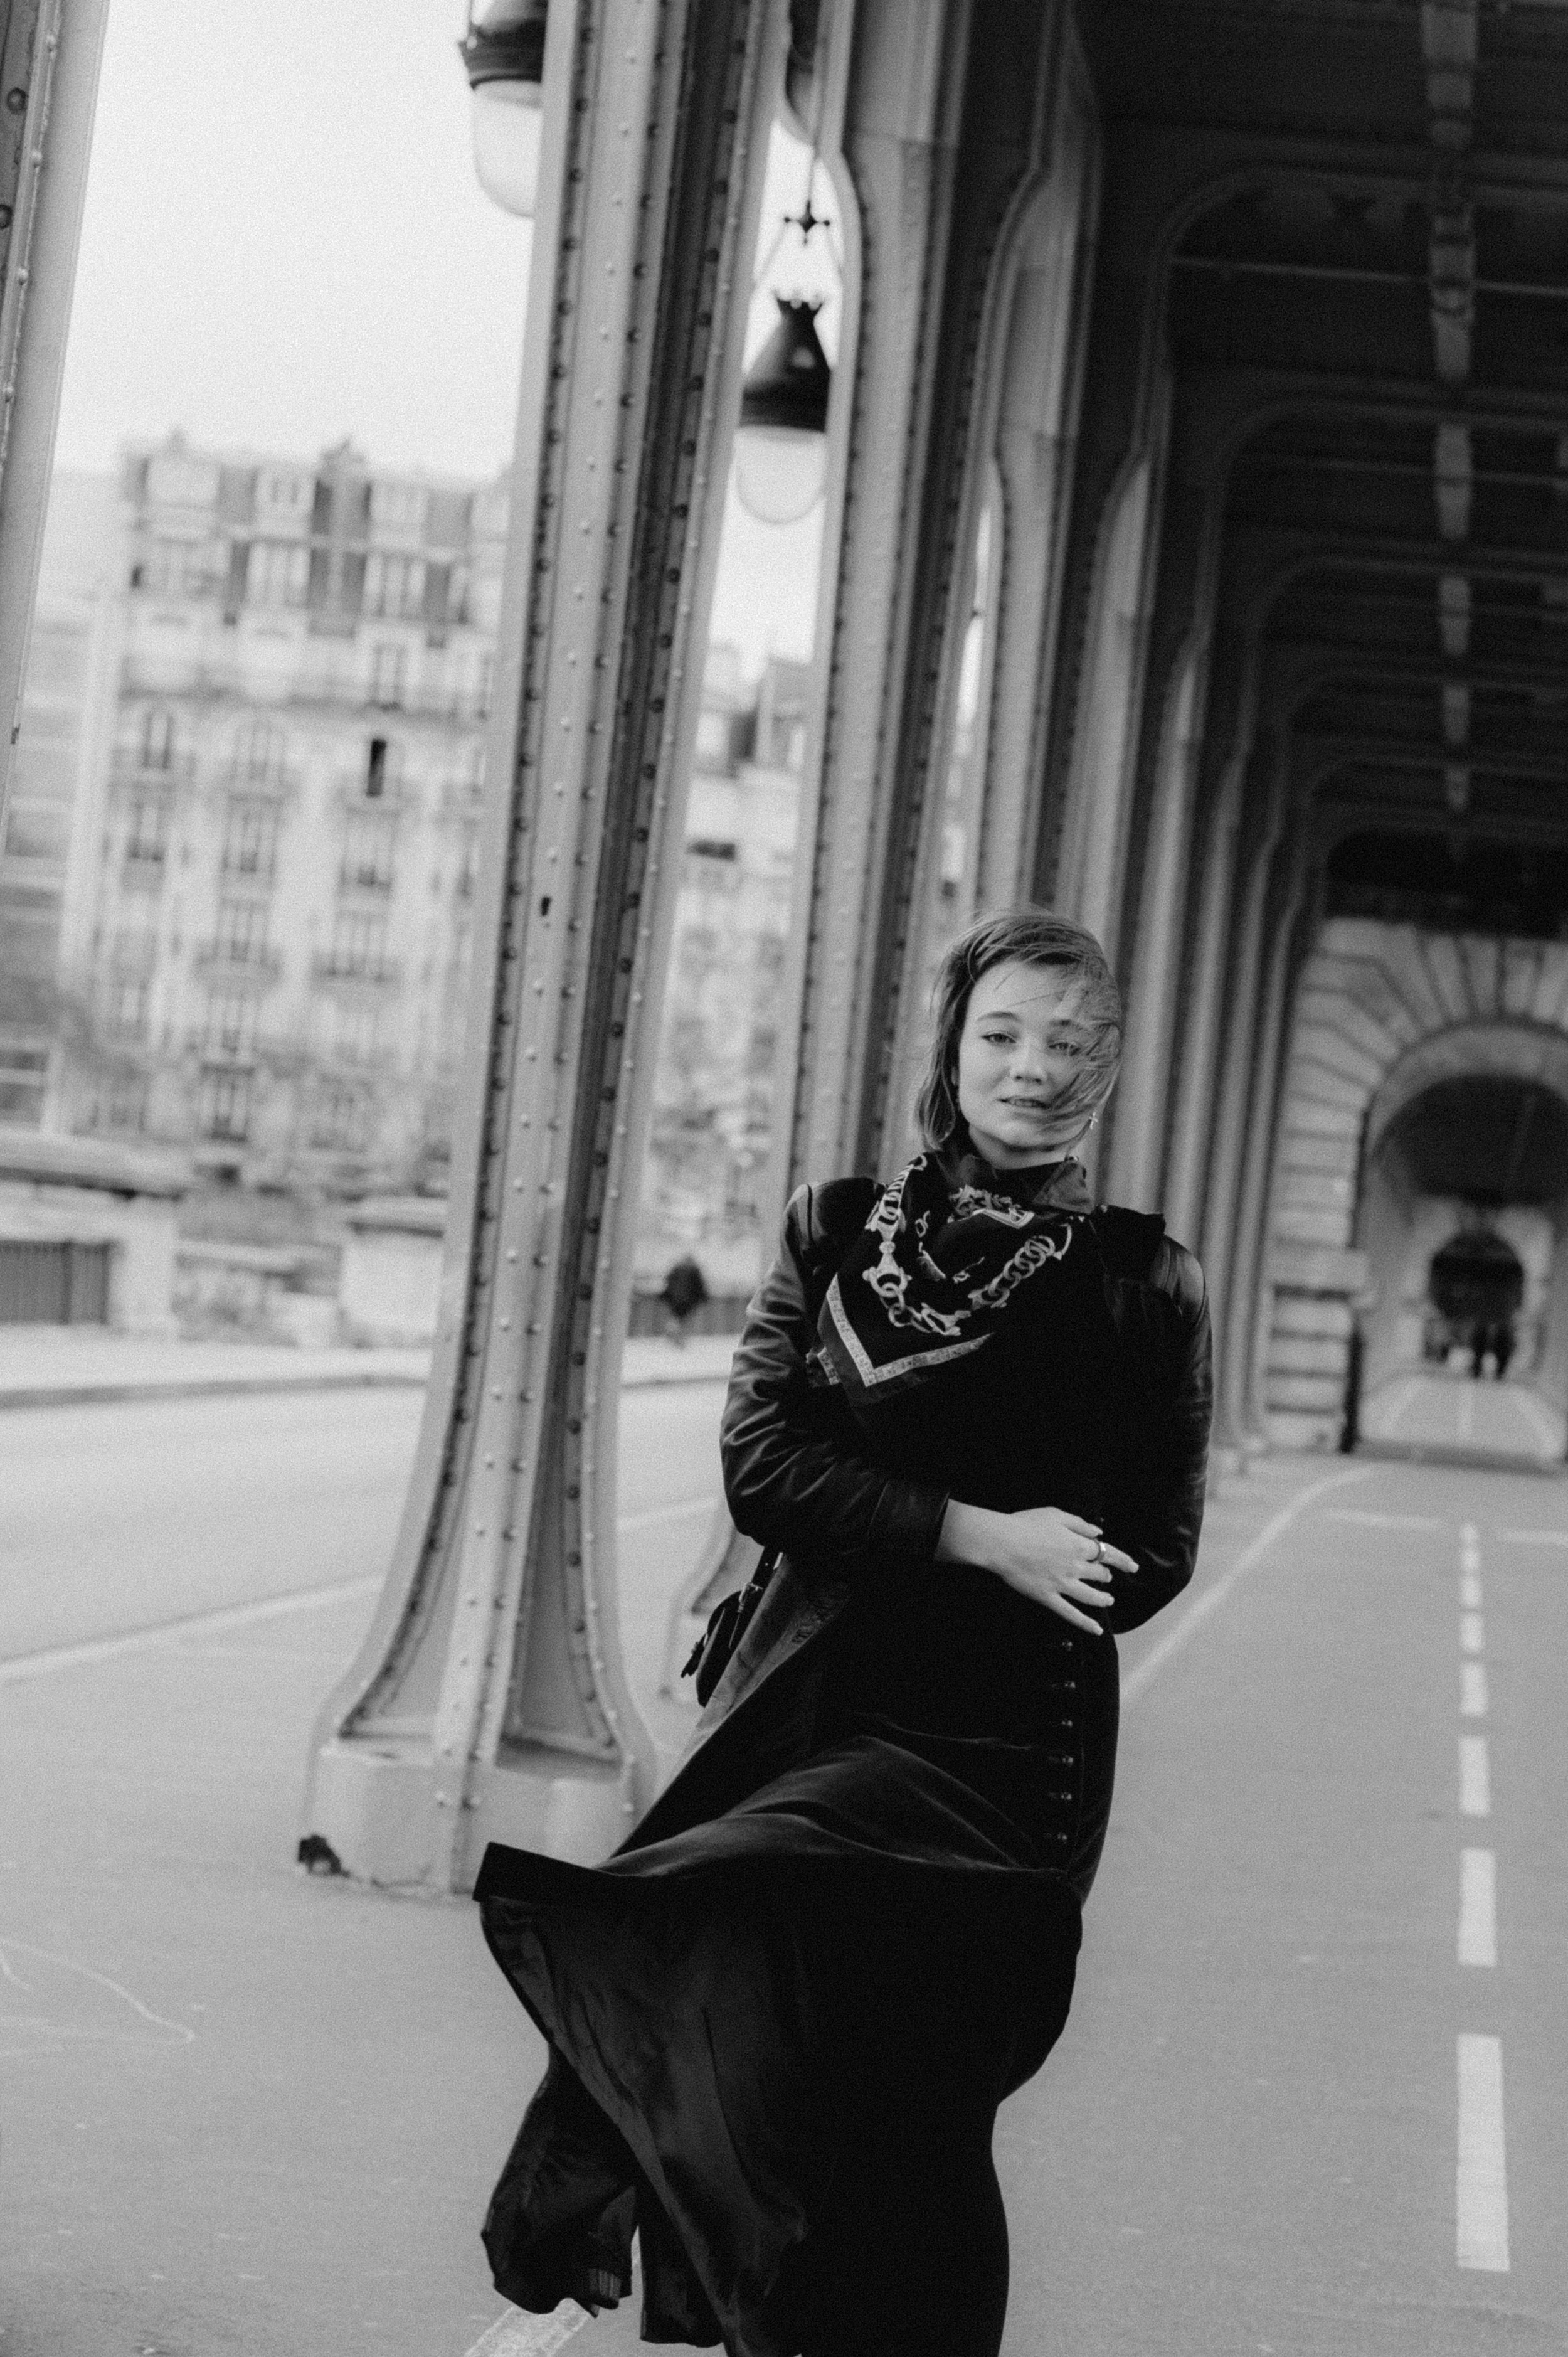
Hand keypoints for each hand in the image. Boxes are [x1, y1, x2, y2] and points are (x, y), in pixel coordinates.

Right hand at [937, 1501, 1137, 1634]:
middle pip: (1099, 1574)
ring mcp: (1063, 1585)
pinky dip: (1085, 1623)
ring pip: (1091, 1596)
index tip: (1133, 1566)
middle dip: (1106, 1576)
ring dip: (1103, 1598)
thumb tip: (1099, 1532)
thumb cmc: (1026, 1524)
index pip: (1108, 1553)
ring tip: (1109, 1600)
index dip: (1123, 1560)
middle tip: (1107, 1578)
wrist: (1002, 1542)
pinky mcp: (1049, 1598)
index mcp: (1078, 1545)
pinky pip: (1071, 1614)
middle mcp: (1075, 1567)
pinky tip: (1097, 1630)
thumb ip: (1080, 1524)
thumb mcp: (1056, 1515)